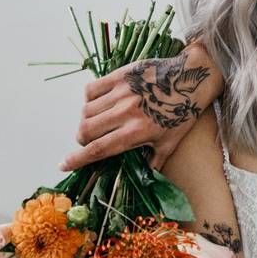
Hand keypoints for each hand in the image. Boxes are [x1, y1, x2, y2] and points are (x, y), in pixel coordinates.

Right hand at [63, 44, 223, 170]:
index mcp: (137, 132)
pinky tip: (99, 103)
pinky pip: (91, 89)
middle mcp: (126, 112)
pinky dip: (89, 99)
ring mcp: (122, 92)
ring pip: (86, 111)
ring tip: (97, 122)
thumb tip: (143, 182)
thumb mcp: (170, 143)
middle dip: (82, 140)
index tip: (64, 165)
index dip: (78, 159)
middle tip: (89, 140)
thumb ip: (153, 164)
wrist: (192, 79)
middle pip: (86, 130)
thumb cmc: (182, 113)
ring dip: (86, 120)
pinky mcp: (120, 75)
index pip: (98, 149)